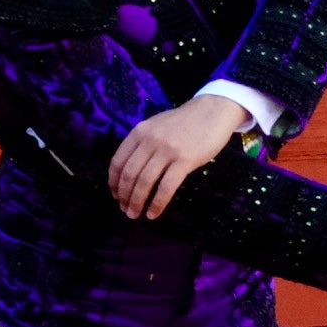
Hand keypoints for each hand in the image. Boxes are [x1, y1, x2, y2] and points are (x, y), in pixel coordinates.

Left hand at [108, 93, 249, 220]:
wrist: (213, 111)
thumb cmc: (184, 122)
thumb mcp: (156, 126)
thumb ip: (142, 143)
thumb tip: (129, 172)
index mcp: (139, 132)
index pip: (118, 162)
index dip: (114, 182)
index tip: (115, 195)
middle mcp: (150, 140)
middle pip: (129, 174)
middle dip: (124, 196)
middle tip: (125, 209)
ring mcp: (167, 150)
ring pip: (145, 182)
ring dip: (137, 202)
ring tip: (135, 214)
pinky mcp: (185, 160)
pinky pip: (166, 187)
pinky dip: (157, 203)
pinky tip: (153, 213)